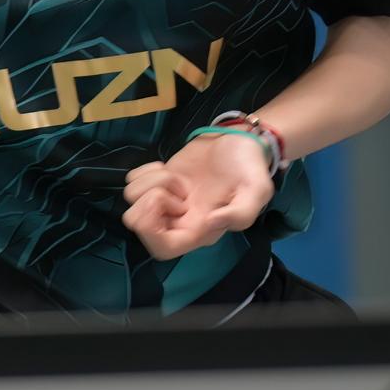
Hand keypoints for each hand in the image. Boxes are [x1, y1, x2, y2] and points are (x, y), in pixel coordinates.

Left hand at [123, 132, 274, 259]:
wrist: (241, 140)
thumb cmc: (249, 169)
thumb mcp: (257, 191)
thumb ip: (241, 214)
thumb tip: (210, 223)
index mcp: (199, 231)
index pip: (161, 249)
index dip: (151, 231)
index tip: (162, 204)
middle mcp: (178, 220)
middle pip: (137, 225)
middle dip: (147, 202)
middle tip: (173, 188)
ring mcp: (165, 199)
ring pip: (133, 199)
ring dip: (151, 182)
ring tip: (176, 177)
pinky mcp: (157, 179)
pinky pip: (132, 180)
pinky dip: (144, 172)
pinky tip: (166, 168)